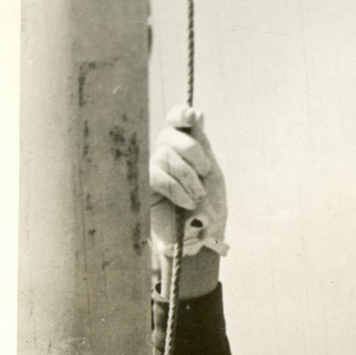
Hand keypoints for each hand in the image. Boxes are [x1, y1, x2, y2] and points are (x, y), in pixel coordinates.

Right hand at [150, 105, 228, 257]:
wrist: (204, 240)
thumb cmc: (209, 209)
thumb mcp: (211, 174)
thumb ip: (201, 144)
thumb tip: (197, 113)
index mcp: (182, 147)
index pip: (174, 121)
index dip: (180, 115)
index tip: (193, 117)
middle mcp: (164, 155)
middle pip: (169, 136)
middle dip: (192, 151)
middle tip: (205, 172)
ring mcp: (153, 172)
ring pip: (164, 155)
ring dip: (187, 175)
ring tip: (198, 196)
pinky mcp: (144, 190)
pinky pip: (155, 175)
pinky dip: (175, 187)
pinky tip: (188, 202)